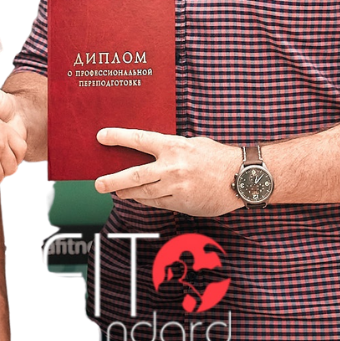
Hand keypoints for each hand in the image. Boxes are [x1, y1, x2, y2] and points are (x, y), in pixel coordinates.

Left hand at [94, 128, 242, 216]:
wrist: (241, 177)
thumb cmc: (217, 158)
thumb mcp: (192, 143)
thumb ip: (170, 149)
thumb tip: (149, 153)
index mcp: (174, 146)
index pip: (139, 140)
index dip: (118, 137)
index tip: (101, 136)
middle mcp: (172, 167)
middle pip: (134, 175)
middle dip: (113, 180)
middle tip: (98, 183)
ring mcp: (176, 187)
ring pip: (143, 193)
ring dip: (127, 193)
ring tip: (116, 192)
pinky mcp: (182, 203)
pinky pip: (157, 203)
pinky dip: (145, 201)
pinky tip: (139, 198)